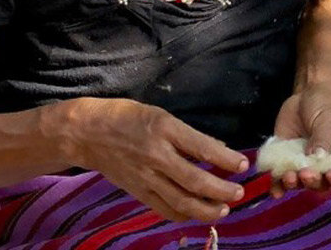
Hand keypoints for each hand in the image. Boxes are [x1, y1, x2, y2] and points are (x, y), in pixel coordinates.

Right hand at [61, 97, 248, 221]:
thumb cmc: (128, 117)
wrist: (87, 133)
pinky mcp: (137, 192)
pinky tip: (196, 213)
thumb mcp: (161, 115)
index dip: (226, 159)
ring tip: (224, 209)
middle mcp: (157, 155)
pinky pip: (163, 209)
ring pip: (181, 201)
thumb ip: (188, 135)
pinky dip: (183, 214)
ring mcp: (145, 177)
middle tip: (239, 193)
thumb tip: (218, 149)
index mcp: (165, 129)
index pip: (202, 148)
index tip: (243, 165)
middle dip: (221, 191)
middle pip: (195, 181)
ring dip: (206, 209)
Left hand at [270, 86, 330, 194]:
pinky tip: (275, 191)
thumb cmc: (326, 106)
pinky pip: (282, 180)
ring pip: (301, 183)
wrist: (306, 95)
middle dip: (314, 181)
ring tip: (289, 176)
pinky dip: (278, 186)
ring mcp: (305, 166)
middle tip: (307, 173)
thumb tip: (318, 157)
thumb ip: (323, 138)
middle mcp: (324, 166)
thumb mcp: (328, 119)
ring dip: (295, 184)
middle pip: (321, 184)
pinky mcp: (287, 163)